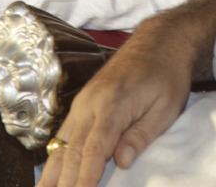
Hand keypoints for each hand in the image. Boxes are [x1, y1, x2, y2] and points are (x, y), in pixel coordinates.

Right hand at [39, 15, 199, 186]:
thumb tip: (122, 163)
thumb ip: (141, 135)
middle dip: (64, 182)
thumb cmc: (167, 75)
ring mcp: (83, 103)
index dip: (84, 179)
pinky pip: (63, 135)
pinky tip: (48, 176)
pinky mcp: (82, 104)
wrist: (159, 42)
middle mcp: (90, 103)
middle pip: (72, 152)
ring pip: (61, 145)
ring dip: (51, 174)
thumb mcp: (165, 108)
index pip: (94, 151)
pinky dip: (54, 157)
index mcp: (112, 104)